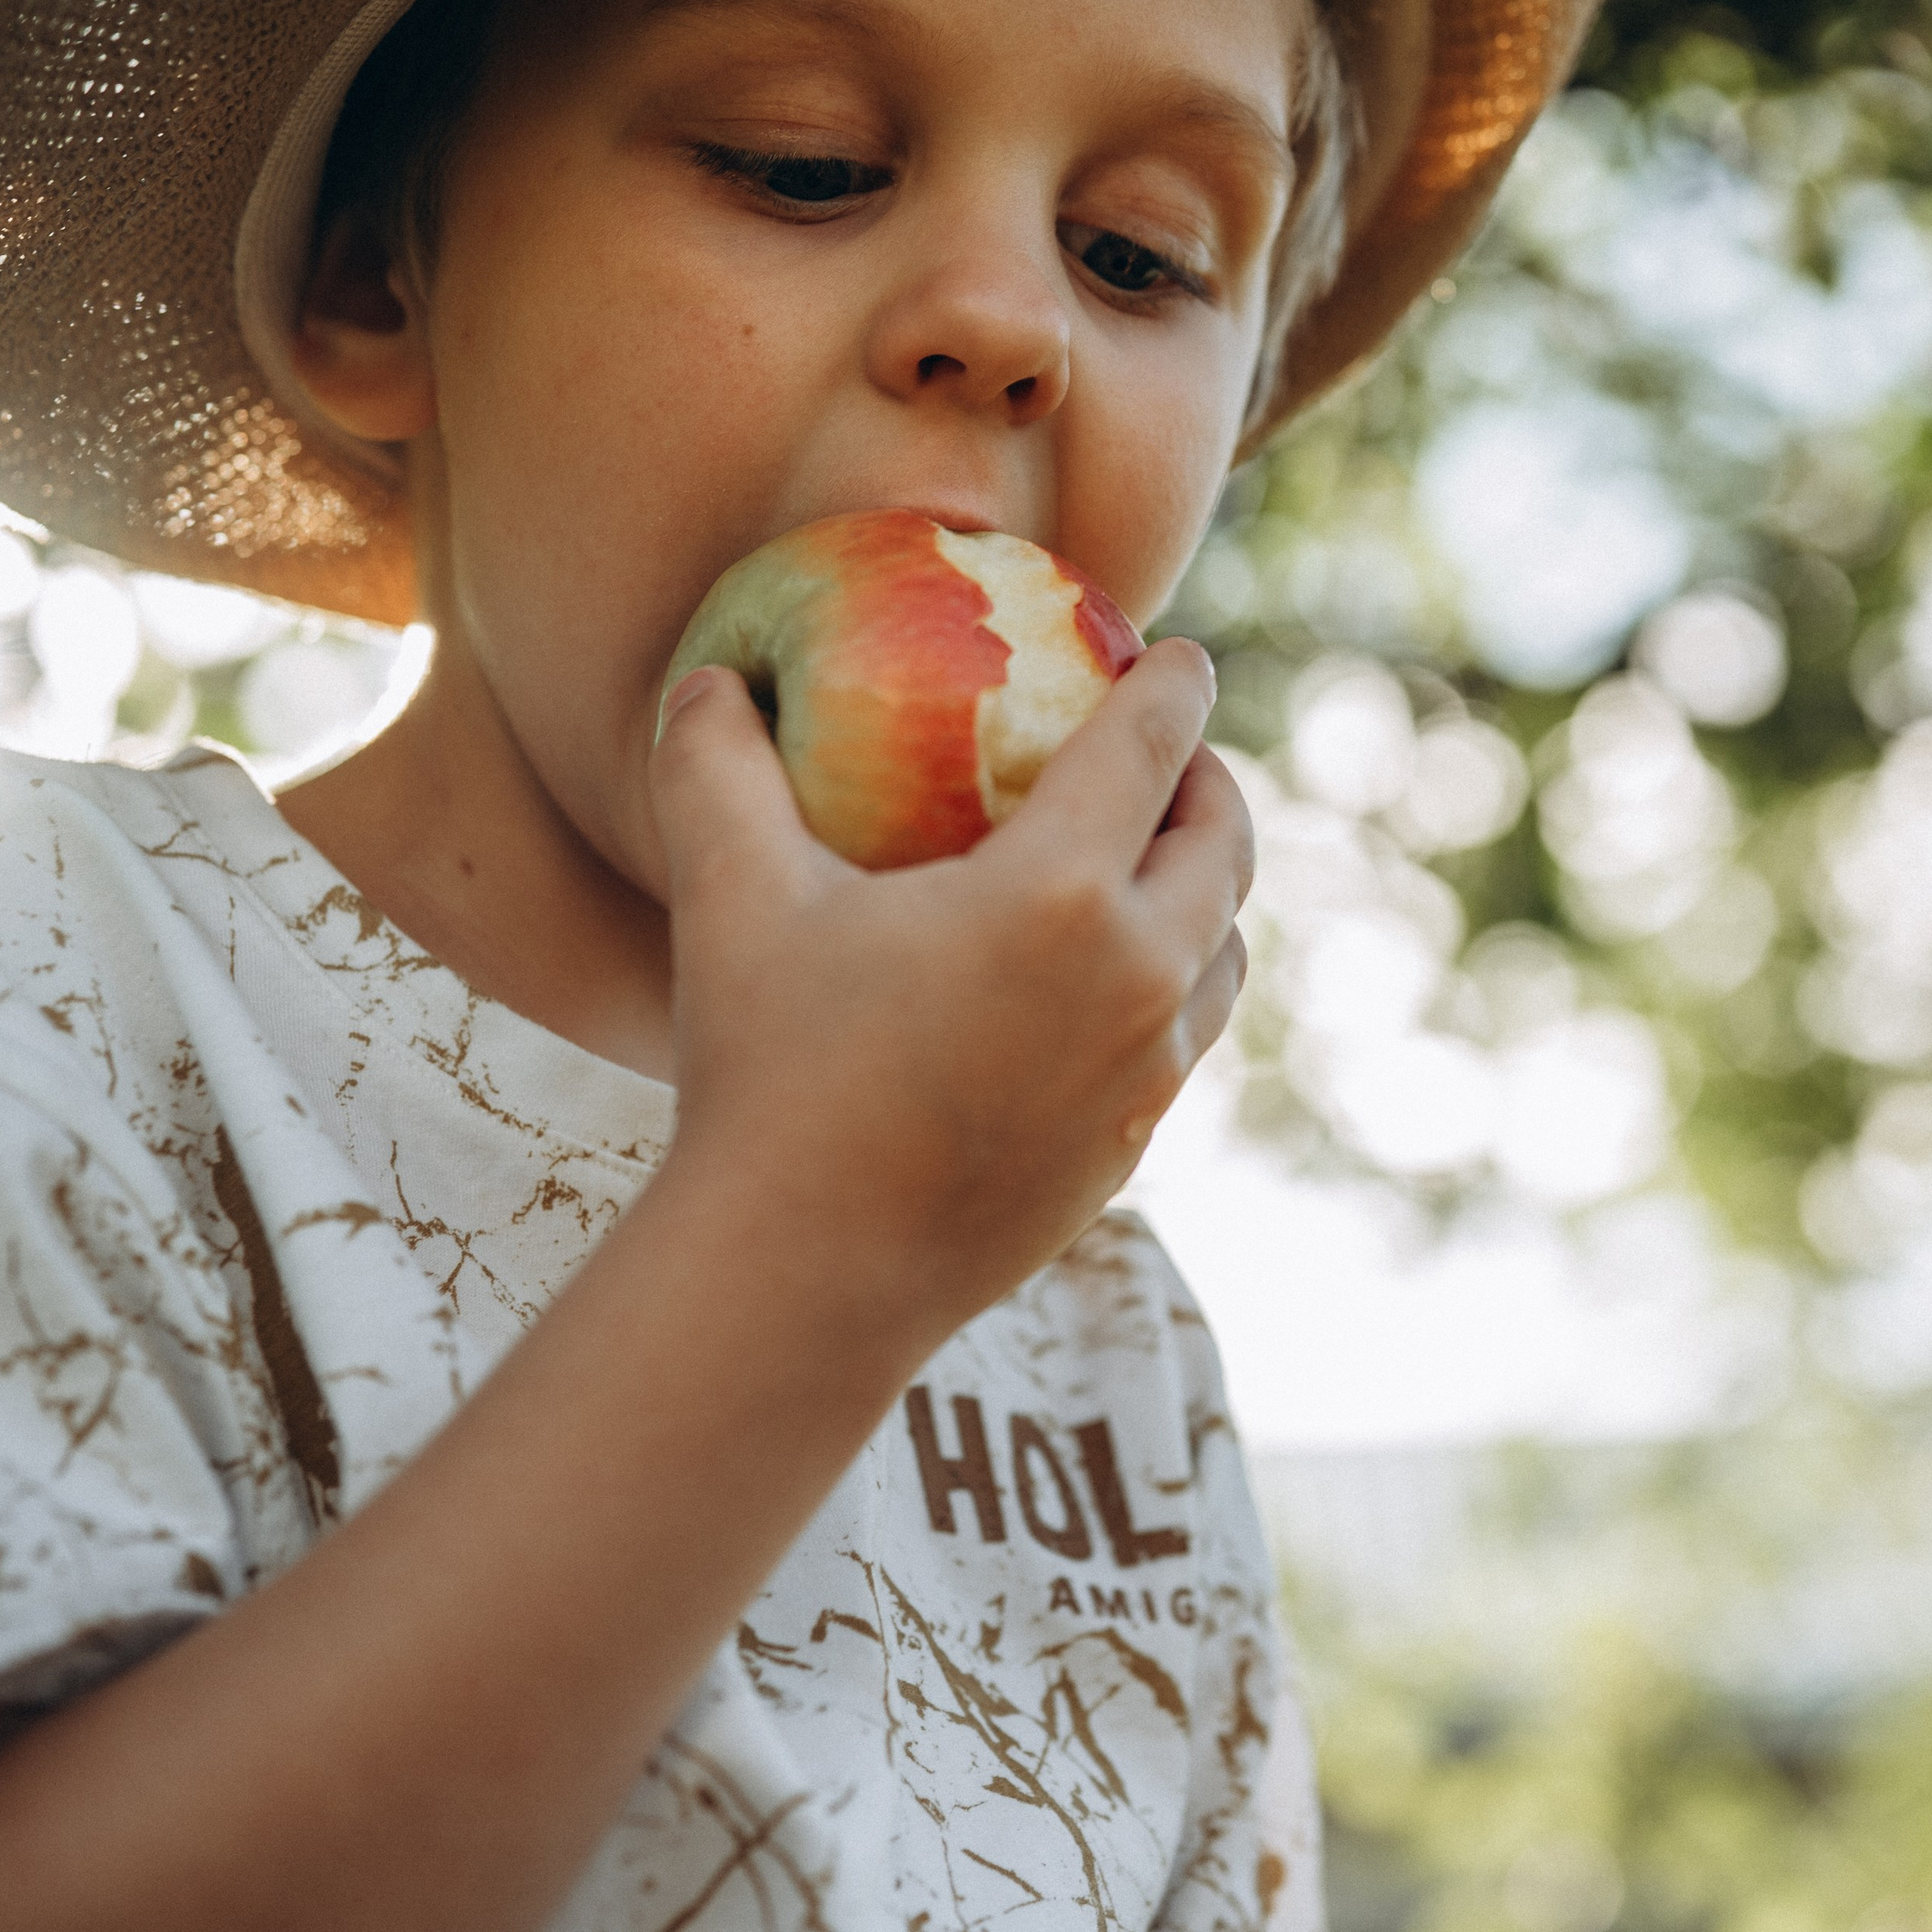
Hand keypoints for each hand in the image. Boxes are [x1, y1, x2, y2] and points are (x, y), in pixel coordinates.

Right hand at [647, 636, 1250, 1351]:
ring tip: (1153, 863)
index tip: (1180, 656)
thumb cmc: (766, 1072)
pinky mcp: (1133, 1145)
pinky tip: (1111, 982)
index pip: (1151, 749)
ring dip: (1205, 889)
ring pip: (1223, 950)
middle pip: (1223, 846)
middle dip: (1210, 784)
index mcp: (1059, 895)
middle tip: (1168, 758)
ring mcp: (1147, 1073)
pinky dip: (1176, 981)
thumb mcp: (730, 897)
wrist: (805, 1275)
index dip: (1174, 687)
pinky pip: (1187, 1037)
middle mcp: (1136, 978)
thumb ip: (717, 765)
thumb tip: (708, 679)